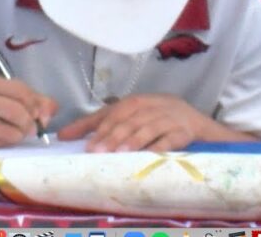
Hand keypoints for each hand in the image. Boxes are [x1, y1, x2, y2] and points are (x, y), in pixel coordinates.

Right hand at [0, 76, 57, 147]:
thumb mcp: (0, 91)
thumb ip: (29, 97)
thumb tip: (52, 110)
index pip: (22, 92)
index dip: (36, 105)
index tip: (39, 113)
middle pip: (19, 114)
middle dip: (30, 123)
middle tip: (30, 127)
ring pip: (12, 134)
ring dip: (20, 135)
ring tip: (15, 131)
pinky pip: (1, 145)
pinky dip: (7, 142)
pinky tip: (1, 136)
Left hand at [58, 94, 213, 152]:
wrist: (198, 123)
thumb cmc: (156, 119)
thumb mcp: (128, 117)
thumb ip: (97, 124)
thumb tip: (62, 135)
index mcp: (136, 102)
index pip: (115, 113)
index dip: (100, 129)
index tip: (87, 147)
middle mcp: (151, 106)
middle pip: (129, 121)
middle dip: (113, 136)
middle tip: (98, 152)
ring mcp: (169, 118)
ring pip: (148, 128)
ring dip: (134, 140)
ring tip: (120, 153)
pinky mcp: (184, 132)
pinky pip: (171, 140)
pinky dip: (160, 147)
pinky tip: (149, 156)